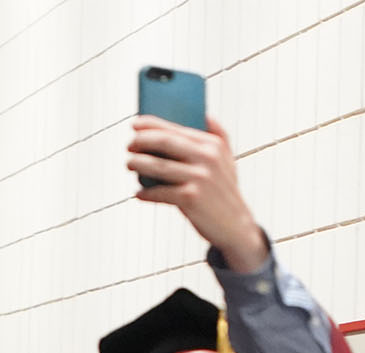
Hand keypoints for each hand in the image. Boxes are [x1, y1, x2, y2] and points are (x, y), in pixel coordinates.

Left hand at [125, 115, 268, 272]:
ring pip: (159, 167)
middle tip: (129, 146)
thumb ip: (219, 135)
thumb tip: (205, 114)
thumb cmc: (224, 191)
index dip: (151, 125)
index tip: (134, 124)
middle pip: (165, 142)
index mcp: (213, 144)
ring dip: (138, 164)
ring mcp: (199, 178)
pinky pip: (160, 192)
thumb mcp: (227, 160)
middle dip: (141, 141)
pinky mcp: (191, 198)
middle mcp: (207, 158)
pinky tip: (138, 193)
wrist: (236, 226)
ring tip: (129, 164)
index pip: (176, 129)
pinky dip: (146, 193)